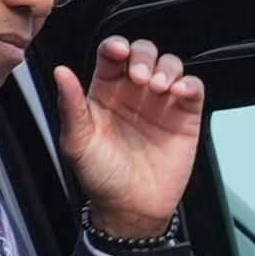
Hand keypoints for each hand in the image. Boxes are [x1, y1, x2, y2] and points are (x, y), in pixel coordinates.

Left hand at [53, 37, 205, 241]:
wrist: (131, 209)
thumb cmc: (101, 178)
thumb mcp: (77, 142)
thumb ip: (70, 106)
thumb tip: (61, 72)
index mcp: (105, 92)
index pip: (111, 56)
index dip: (116, 46)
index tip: (118, 52)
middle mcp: (134, 93)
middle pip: (144, 53)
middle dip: (144, 55)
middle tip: (139, 77)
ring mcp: (161, 104)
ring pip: (170, 65)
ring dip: (166, 68)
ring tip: (159, 88)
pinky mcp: (185, 118)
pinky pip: (193, 89)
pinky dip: (189, 84)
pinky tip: (178, 93)